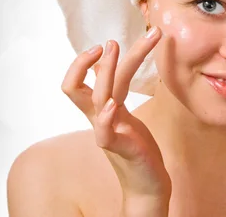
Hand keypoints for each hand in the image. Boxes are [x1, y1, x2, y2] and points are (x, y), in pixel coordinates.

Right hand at [61, 27, 171, 200]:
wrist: (147, 183)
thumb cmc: (138, 147)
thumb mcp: (125, 114)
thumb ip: (115, 93)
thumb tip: (110, 63)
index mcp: (101, 110)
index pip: (77, 83)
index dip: (83, 63)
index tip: (105, 44)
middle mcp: (100, 118)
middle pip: (84, 85)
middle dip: (92, 60)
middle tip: (111, 41)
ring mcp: (109, 132)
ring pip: (98, 98)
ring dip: (105, 71)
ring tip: (114, 48)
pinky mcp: (121, 147)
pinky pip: (105, 133)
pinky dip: (107, 117)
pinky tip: (113, 106)